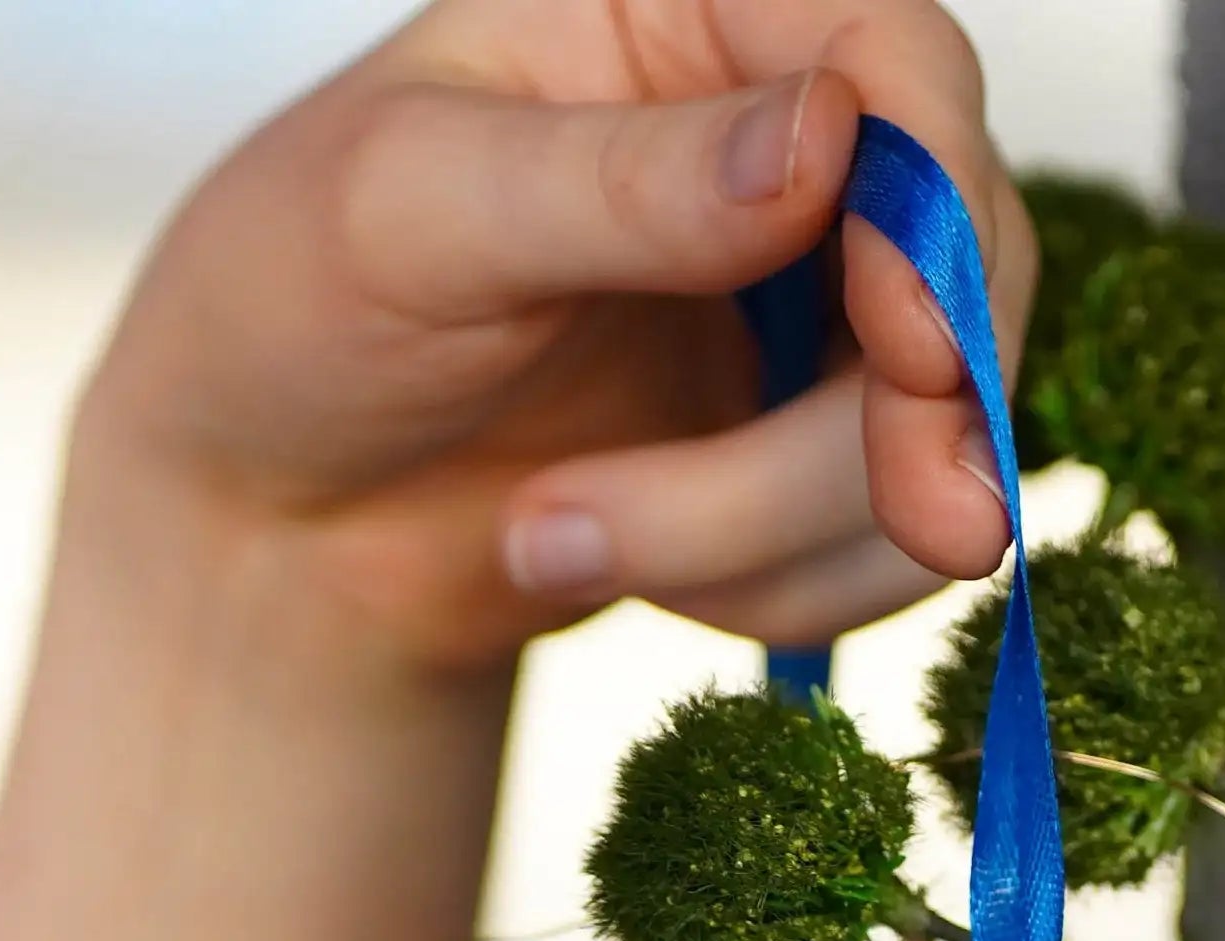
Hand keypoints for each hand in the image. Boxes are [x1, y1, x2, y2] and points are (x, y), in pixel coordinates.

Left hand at [80, 0, 1033, 670]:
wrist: (262, 511)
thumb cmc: (290, 307)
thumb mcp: (410, 213)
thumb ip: (614, 182)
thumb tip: (822, 141)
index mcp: (690, 9)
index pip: (898, 65)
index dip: (936, 212)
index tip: (906, 351)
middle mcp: (781, 137)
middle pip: (962, 265)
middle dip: (874, 430)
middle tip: (768, 548)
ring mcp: (808, 306)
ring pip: (938, 430)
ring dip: (770, 537)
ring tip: (549, 540)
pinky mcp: (802, 457)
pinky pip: (882, 546)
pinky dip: (772, 597)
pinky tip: (608, 570)